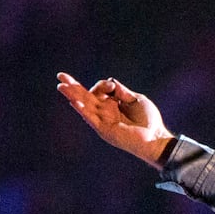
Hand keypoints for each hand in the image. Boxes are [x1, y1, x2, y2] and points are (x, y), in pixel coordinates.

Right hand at [55, 72, 175, 167]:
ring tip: (60, 86)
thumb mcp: (136, 99)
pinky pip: (90, 118)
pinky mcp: (104, 129)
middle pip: (86, 96)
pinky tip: (74, 102)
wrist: (154, 137)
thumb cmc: (149, 121)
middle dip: (73, 86)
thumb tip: (111, 81)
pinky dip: (82, 110)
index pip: (100, 89)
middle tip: (60, 76)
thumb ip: (122, 91)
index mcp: (113, 103)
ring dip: (73, 95)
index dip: (102, 84)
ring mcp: (103, 120)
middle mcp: (105, 111)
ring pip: (84, 105)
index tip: (112, 86)